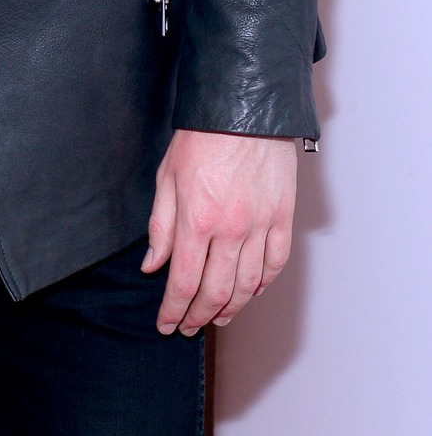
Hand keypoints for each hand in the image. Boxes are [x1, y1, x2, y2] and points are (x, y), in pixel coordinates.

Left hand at [142, 128, 297, 336]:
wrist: (245, 108)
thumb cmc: (201, 138)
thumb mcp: (166, 177)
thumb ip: (160, 226)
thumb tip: (152, 266)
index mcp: (196, 219)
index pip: (183, 282)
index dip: (173, 310)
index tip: (166, 323)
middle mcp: (231, 229)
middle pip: (216, 292)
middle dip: (198, 316)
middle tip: (188, 326)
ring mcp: (261, 226)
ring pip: (248, 286)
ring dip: (231, 308)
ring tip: (216, 317)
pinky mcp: (283, 218)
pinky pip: (275, 264)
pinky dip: (262, 285)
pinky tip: (250, 292)